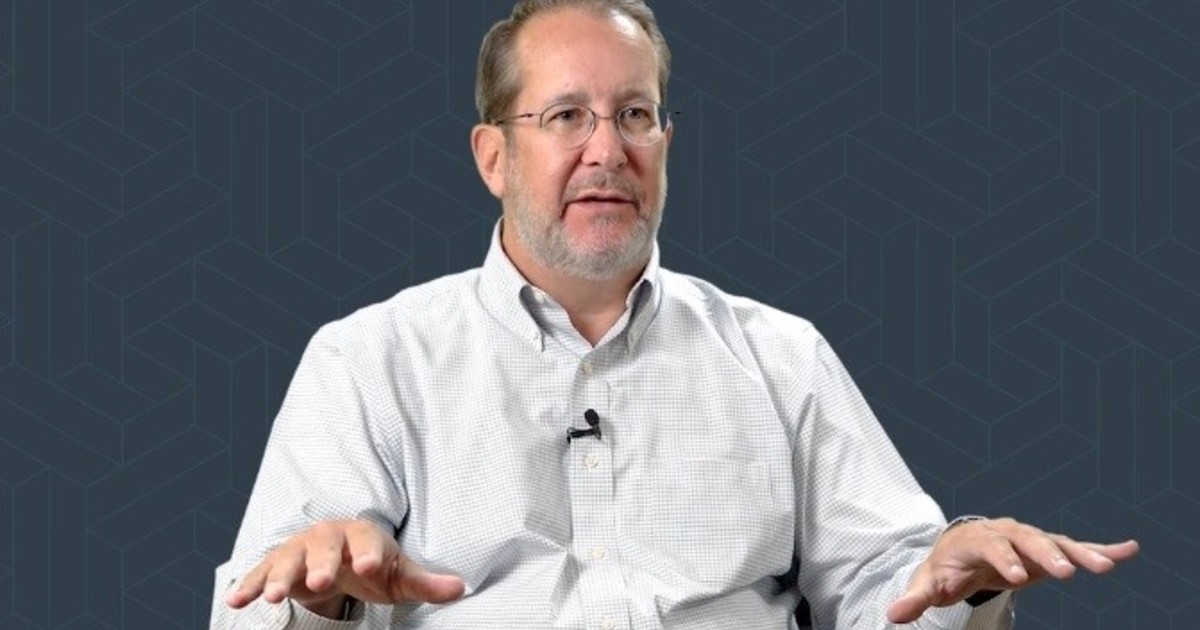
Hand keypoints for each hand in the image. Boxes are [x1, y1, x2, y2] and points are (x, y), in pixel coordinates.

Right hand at [225, 519, 464, 617]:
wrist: (339, 554)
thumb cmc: (372, 563)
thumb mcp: (399, 574)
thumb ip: (424, 582)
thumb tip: (459, 588)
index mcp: (362, 536)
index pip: (368, 541)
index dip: (370, 552)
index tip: (372, 566)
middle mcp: (328, 537)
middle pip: (324, 547)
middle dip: (322, 563)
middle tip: (322, 582)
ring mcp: (299, 549)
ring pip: (288, 559)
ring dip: (280, 577)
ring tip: (275, 598)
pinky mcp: (277, 564)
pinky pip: (260, 573)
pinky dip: (249, 585)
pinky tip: (237, 602)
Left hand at [887, 517, 1138, 623]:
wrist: (962, 551)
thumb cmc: (945, 569)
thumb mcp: (928, 584)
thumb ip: (914, 598)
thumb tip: (892, 615)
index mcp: (975, 539)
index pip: (990, 545)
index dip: (1002, 559)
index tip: (1016, 577)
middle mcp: (1005, 532)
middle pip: (1027, 538)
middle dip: (1045, 553)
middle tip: (1066, 572)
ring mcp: (1029, 539)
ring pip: (1056, 541)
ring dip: (1080, 552)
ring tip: (1106, 566)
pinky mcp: (1048, 550)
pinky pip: (1075, 546)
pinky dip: (1101, 547)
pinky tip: (1128, 550)